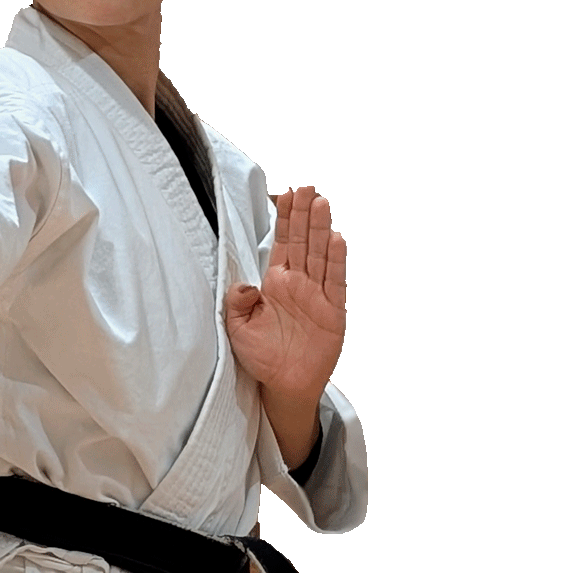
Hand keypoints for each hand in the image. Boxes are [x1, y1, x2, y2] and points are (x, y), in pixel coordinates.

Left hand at [224, 187, 346, 404]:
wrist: (284, 384)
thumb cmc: (262, 357)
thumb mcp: (238, 330)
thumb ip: (237, 304)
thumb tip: (244, 285)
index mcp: (276, 284)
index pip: (281, 244)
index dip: (284, 219)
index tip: (286, 194)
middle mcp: (298, 284)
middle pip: (302, 241)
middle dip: (304, 214)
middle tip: (307, 188)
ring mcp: (317, 295)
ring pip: (319, 255)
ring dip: (320, 229)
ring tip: (320, 204)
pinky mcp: (332, 311)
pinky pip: (335, 282)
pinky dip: (335, 262)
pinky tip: (336, 241)